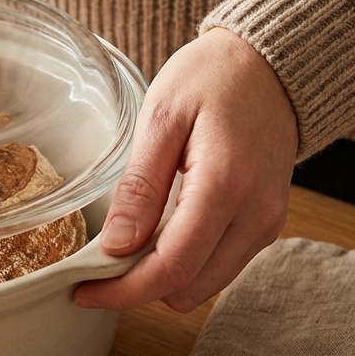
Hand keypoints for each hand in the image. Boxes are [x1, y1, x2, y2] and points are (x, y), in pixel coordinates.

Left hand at [74, 28, 298, 312]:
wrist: (271, 64)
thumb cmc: (213, 79)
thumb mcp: (162, 118)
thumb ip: (141, 186)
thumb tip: (116, 247)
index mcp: (226, 185)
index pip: (171, 267)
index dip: (123, 291)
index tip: (83, 291)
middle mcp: (255, 214)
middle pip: (189, 288)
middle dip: (138, 288)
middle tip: (97, 267)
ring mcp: (266, 223)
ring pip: (205, 285)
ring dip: (162, 279)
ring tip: (127, 249)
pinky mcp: (267, 224)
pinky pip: (221, 266)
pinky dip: (187, 264)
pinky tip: (160, 235)